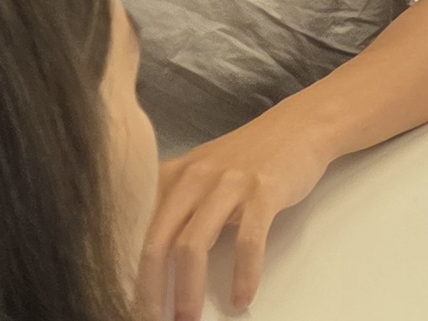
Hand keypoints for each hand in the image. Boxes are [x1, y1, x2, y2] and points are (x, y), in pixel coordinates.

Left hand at [144, 113, 343, 319]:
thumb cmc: (249, 157)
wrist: (299, 126)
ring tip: (189, 318)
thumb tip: (148, 254)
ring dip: (188, 290)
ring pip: (194, 245)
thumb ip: (173, 203)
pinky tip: (242, 297)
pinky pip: (248, 242)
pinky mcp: (263, 191)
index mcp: (171, 176)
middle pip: (157, 242)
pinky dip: (244, 276)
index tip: (129, 302)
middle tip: (154, 320)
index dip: (128, 271)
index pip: (136, 231)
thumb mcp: (201, 172)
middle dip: (151, 289)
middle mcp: (192, 178)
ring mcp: (228, 183)